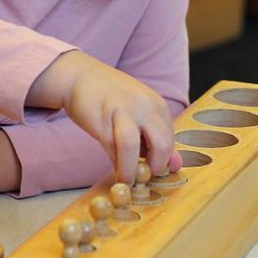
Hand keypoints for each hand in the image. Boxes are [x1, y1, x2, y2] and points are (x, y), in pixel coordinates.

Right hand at [28, 51, 176, 181]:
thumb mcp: (140, 112)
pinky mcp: (100, 119)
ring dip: (131, 170)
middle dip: (155, 167)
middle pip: (161, 143)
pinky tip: (115, 168)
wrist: (81, 76)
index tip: (152, 169)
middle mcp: (143, 105)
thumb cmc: (112, 98)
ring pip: (133, 146)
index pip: (170, 140)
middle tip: (145, 176)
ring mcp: (121, 111)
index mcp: (157, 104)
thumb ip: (156, 137)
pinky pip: (111, 147)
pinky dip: (115, 163)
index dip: (163, 160)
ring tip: (127, 180)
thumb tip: (175, 166)